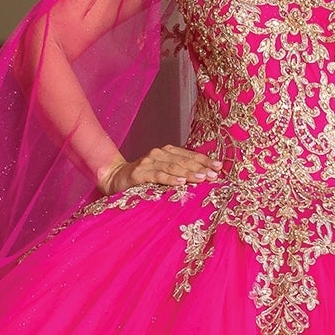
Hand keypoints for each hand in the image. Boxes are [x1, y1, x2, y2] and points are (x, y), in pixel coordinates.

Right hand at [98, 146, 220, 194]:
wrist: (116, 179)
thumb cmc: (144, 178)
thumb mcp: (164, 173)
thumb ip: (180, 172)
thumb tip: (205, 177)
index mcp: (167, 152)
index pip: (190, 155)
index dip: (205, 160)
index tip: (219, 167)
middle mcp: (159, 154)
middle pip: (184, 160)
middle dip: (201, 168)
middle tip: (214, 175)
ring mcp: (148, 163)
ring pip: (172, 167)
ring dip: (188, 173)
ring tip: (202, 178)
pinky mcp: (139, 173)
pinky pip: (157, 176)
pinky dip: (170, 179)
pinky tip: (181, 183)